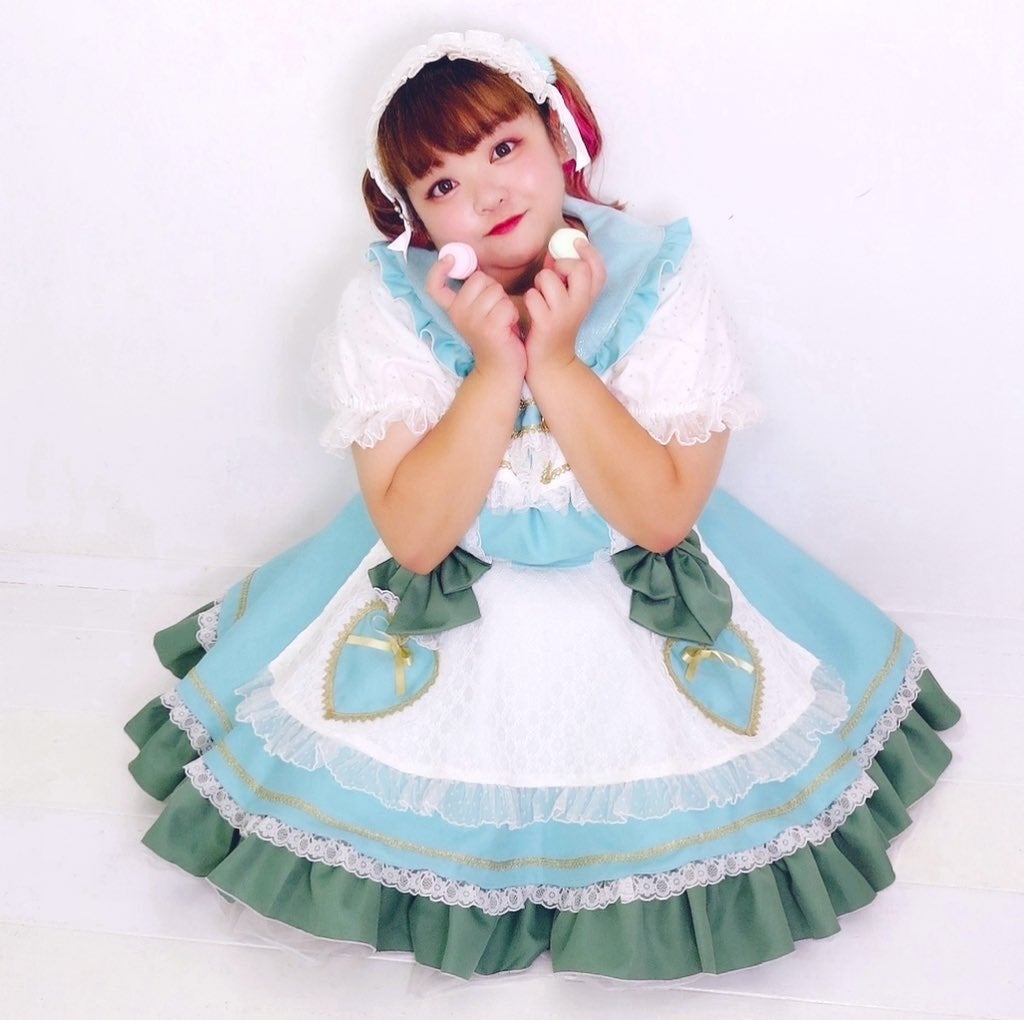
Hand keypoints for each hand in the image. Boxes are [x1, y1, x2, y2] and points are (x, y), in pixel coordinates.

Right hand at [426, 257, 525, 381]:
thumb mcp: (478, 313)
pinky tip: (508, 328)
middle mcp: (458, 314)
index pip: (434, 286)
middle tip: (495, 312)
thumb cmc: (494, 337)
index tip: (450, 260)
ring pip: (496, 290)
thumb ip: (475, 293)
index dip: (438, 269)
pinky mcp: (490, 328)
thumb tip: (478, 268)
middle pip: (480, 278)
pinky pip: (507, 305)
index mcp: (453, 309)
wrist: (499, 370)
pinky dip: (513, 314)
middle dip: (494, 289)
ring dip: (505, 303)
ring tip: (502, 321)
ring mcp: (473, 321)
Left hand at [523, 238, 605, 378]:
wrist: (551, 362)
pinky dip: (529, 299)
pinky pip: (532, 296)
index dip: (589, 252)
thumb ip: (562, 277)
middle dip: (561, 265)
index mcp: (588, 298)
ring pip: (548, 278)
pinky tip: (532, 311)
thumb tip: (552, 254)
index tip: (576, 243)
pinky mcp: (546, 323)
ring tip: (539, 296)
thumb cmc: (555, 326)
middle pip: (579, 268)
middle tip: (555, 275)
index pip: (598, 269)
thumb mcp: (566, 301)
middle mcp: (581, 304)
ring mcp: (564, 314)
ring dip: (539, 283)